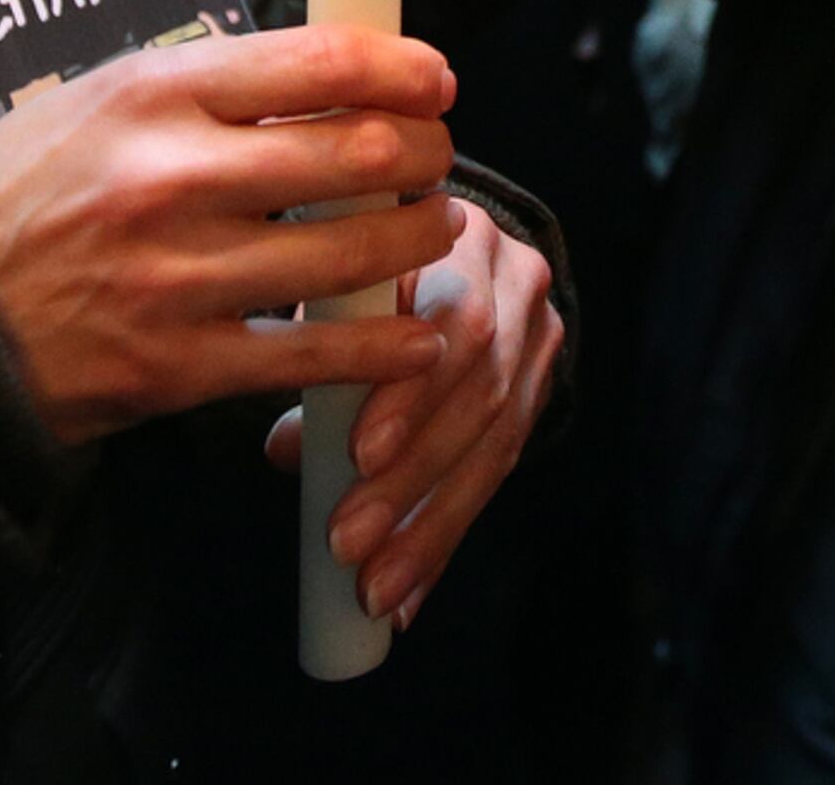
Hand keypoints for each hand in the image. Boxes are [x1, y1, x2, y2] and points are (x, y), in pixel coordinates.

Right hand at [0, 24, 460, 444]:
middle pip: (354, 154)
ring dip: (414, 241)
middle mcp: (171, 177)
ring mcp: (177, 277)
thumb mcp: (106, 98)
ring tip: (431, 228)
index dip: (402, 69)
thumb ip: (218, 85)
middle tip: (437, 157)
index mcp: (155, 94)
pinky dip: (380, 346)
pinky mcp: (177, 366)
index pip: (319, 62)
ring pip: (348, 255)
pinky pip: (310, 356)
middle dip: (423, 153)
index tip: (436, 80)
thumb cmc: (31, 188)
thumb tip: (344, 72)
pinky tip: (416, 336)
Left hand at [269, 200, 563, 626]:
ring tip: (374, 588)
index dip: (414, 395)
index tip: (359, 455)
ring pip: (496, 442)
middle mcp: (520, 281)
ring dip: (428, 525)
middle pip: (480, 392)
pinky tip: (408, 596)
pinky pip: (497, 475)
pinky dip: (444, 538)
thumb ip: (321, 343)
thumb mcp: (343, 284)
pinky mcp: (539, 391)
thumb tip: (295, 447)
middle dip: (412, 478)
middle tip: (347, 542)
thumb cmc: (369, 265)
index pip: (457, 320)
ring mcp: (539, 338)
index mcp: (464, 238)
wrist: (452, 239)